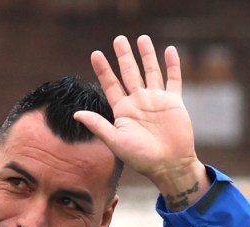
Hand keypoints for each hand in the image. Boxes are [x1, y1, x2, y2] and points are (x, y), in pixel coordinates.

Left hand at [74, 34, 210, 210]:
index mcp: (123, 111)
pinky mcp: (174, 102)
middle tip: (118, 39)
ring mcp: (156, 101)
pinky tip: (168, 50)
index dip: (103, 70)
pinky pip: (173, 79)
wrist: (169, 165)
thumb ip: (98, 125)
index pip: (110, 85)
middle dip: (124, 56)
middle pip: (129, 73)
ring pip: (151, 72)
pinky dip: (172, 65)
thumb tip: (76, 114)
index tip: (95, 54)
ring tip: (141, 38)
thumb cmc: (141, 158)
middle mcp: (139, 102)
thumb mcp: (116, 141)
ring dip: (147, 55)